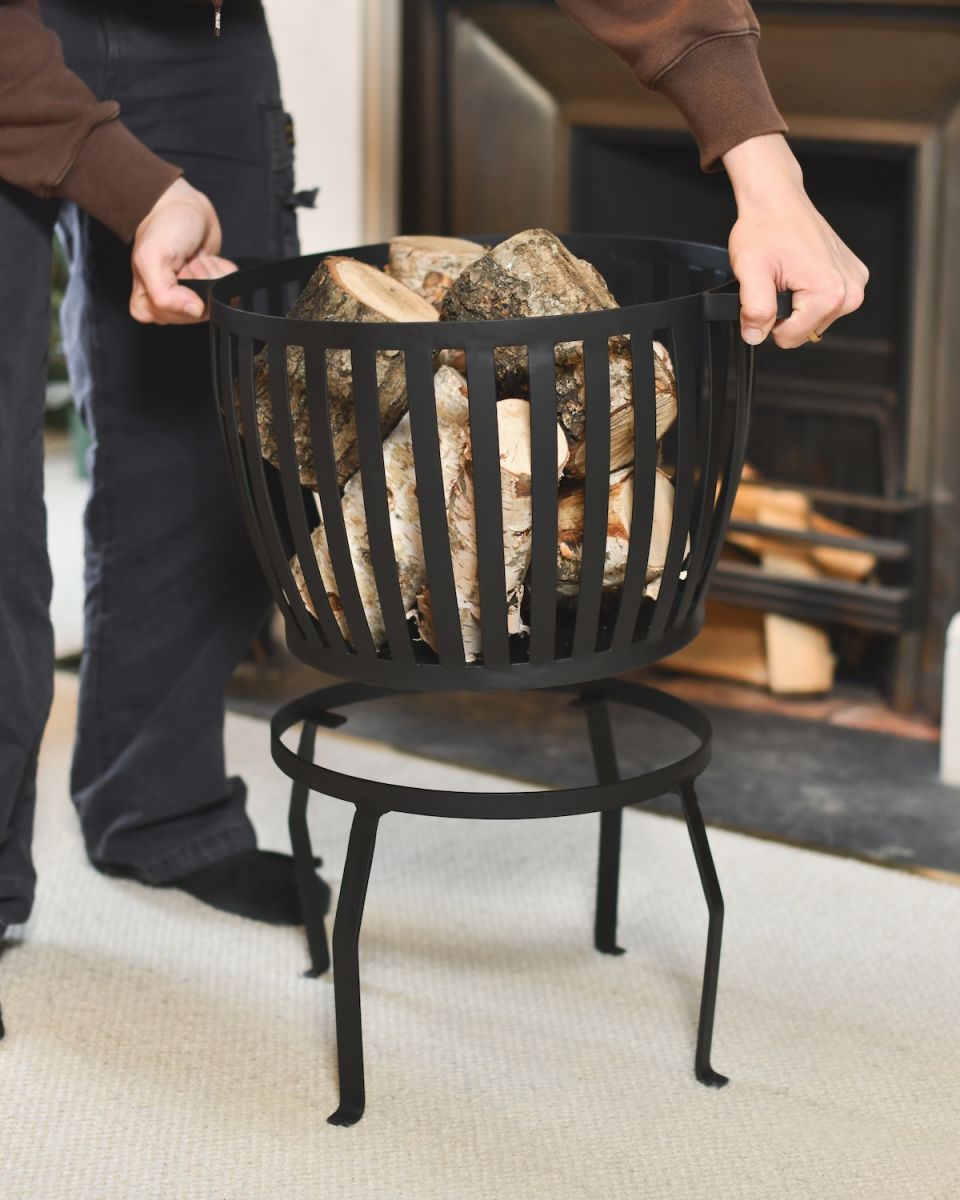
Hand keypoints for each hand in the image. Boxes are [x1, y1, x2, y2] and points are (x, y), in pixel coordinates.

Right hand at [129, 179, 227, 324]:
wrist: (184, 205)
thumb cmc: (164, 226)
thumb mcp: (153, 258)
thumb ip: (164, 294)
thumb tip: (193, 311)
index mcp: (147, 303)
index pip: (176, 317)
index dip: (184, 294)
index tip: (179, 271)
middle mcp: (169, 304)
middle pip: (199, 312)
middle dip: (199, 282)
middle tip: (188, 261)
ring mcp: (191, 296)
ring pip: (216, 302)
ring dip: (211, 275)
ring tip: (196, 257)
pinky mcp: (210, 287)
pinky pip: (228, 290)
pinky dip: (223, 272)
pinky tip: (209, 259)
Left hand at [723, 134, 868, 348]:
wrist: (778, 200)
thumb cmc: (766, 228)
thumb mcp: (750, 271)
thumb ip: (754, 310)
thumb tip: (755, 336)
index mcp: (829, 292)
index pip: (790, 338)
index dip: (768, 322)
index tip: (767, 292)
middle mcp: (850, 289)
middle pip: (805, 332)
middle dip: (784, 313)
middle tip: (777, 280)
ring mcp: (855, 282)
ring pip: (815, 320)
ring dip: (796, 304)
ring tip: (788, 274)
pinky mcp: (854, 275)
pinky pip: (825, 304)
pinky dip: (809, 293)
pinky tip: (800, 271)